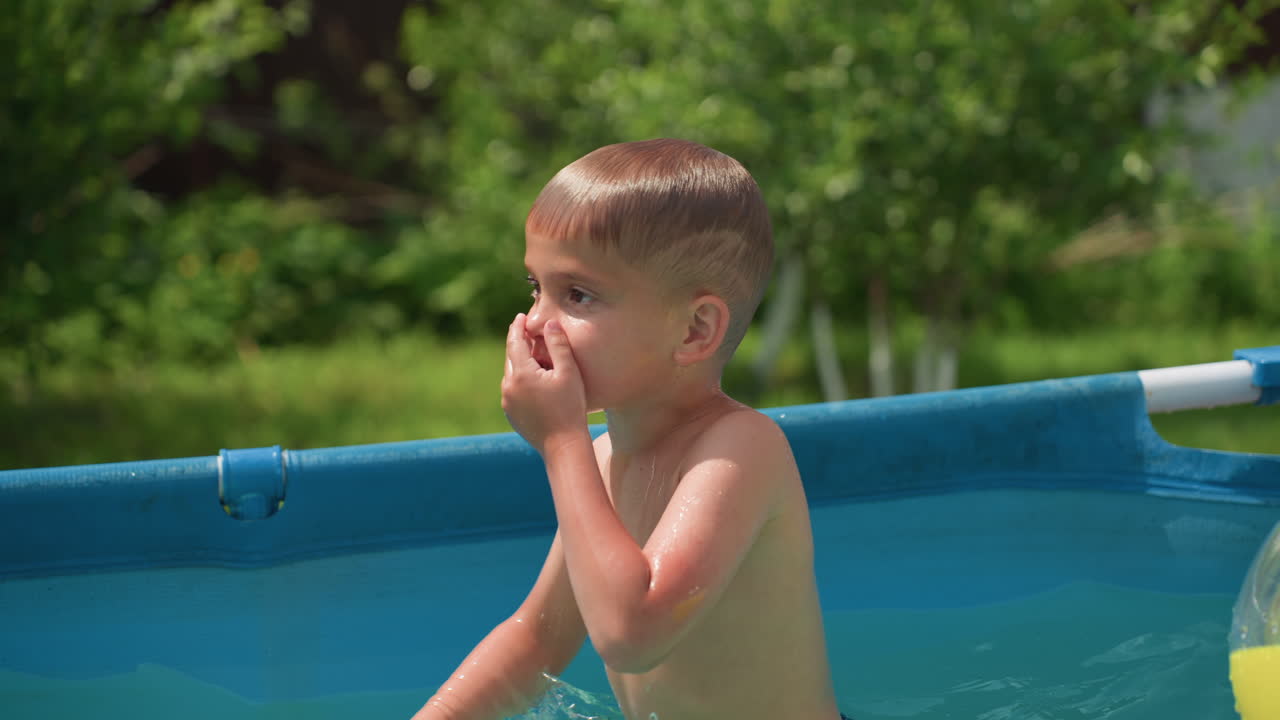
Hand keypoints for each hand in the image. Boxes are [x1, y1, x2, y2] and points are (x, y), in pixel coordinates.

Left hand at [501, 313, 587, 454]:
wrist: (562, 446)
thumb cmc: (570, 408)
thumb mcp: (568, 372)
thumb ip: (558, 345)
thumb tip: (549, 324)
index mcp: (521, 374)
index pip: (515, 342)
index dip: (517, 327)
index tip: (520, 316)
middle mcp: (508, 387)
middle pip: (511, 357)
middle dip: (518, 343)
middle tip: (527, 332)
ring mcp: (507, 402)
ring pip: (511, 374)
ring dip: (521, 363)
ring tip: (535, 356)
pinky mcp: (511, 414)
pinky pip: (513, 390)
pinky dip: (521, 380)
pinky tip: (535, 381)